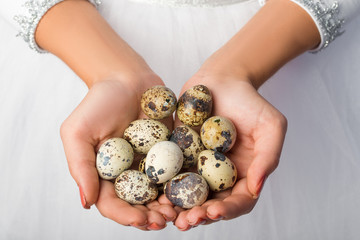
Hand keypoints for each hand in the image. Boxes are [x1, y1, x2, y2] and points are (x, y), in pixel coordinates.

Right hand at [60, 74, 176, 229]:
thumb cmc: (97, 103)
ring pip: (160, 191)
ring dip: (170, 204)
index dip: (126, 215)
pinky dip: (184, 182)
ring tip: (180, 210)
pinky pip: (178, 170)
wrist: (126, 78)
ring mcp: (151, 164)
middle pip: (140, 203)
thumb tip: (87, 203)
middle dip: (152, 215)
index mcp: (105, 175)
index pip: (113, 204)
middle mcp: (128, 173)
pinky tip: (192, 188)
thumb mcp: (78, 132)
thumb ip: (81, 167)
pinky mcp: (170, 151)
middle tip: (165, 219)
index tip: (140, 219)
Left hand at [171, 73, 286, 229]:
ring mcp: (198, 167)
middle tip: (186, 221)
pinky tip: (155, 193)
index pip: (239, 201)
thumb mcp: (271, 126)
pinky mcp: (179, 155)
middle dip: (200, 216)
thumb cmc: (250, 102)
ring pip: (189, 195)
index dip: (228, 211)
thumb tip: (256, 188)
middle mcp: (220, 176)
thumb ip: (268, 157)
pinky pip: (171, 173)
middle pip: (211, 204)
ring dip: (179, 208)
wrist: (222, 80)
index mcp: (244, 174)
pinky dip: (164, 186)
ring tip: (169, 215)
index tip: (214, 212)